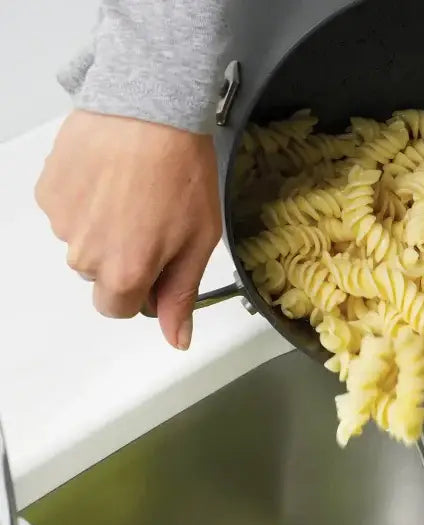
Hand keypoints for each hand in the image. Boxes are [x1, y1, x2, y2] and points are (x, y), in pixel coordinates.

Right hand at [35, 110, 221, 349]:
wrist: (149, 107)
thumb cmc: (180, 172)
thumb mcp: (198, 242)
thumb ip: (181, 295)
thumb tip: (177, 340)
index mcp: (124, 274)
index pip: (119, 309)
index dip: (142, 291)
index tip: (158, 265)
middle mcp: (85, 255)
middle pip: (101, 277)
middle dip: (124, 259)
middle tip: (153, 221)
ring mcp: (62, 222)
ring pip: (84, 244)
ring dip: (105, 229)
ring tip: (133, 193)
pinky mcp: (48, 190)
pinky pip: (68, 212)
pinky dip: (86, 202)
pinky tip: (111, 178)